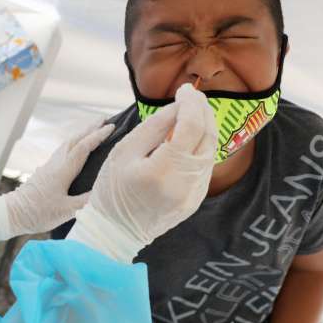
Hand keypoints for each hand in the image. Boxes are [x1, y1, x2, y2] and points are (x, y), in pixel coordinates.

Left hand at [0, 121, 113, 241]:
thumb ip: (85, 201)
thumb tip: (103, 192)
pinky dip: (73, 143)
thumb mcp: (65, 211)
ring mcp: (49, 165)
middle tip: (105, 120)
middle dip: (91, 128)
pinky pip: (62, 150)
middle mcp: (56, 163)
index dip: (98, 136)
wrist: (13, 213)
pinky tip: (76, 148)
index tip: (111, 127)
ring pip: (67, 143)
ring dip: (82, 134)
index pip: (83, 148)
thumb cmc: (38, 213)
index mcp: (62, 171)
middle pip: (75, 139)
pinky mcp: (45, 170)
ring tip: (93, 130)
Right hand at [68, 83, 216, 262]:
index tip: (182, 89)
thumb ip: (153, 126)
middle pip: (207, 137)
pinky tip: (188, 137)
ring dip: (205, 127)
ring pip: (210, 151)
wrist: (115, 233)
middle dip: (202, 111)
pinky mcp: (195, 200)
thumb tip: (178, 106)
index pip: (190, 126)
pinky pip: (205, 166)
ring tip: (191, 112)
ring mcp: (194, 195)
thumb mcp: (124, 152)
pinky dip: (201, 146)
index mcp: (163, 170)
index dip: (191, 103)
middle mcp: (185, 184)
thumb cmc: (112, 191)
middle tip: (190, 96)